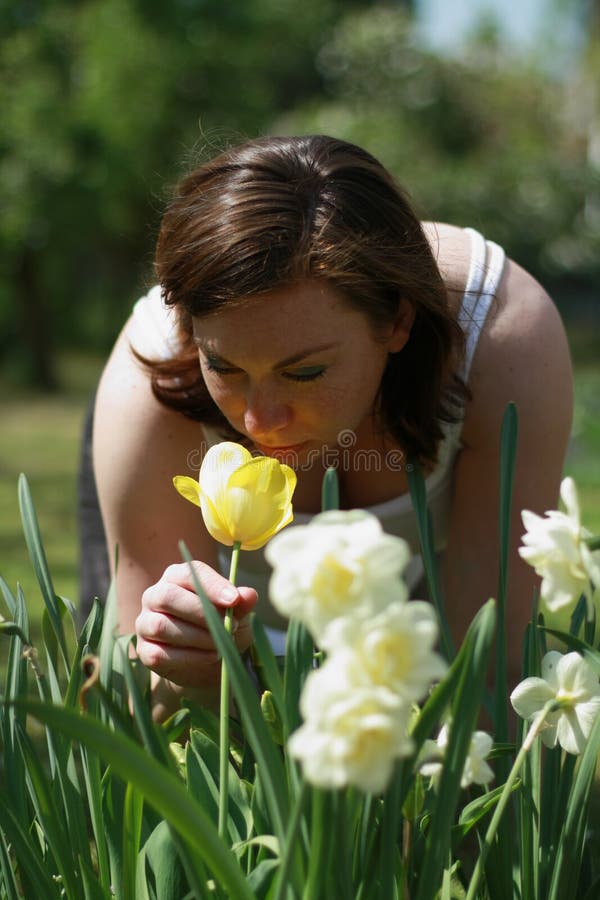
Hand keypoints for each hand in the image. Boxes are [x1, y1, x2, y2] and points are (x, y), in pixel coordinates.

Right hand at [135, 561, 257, 689]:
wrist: (207, 663)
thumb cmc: (221, 627)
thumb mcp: (237, 614)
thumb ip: (241, 603)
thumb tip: (249, 595)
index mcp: (177, 577)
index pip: (190, 572)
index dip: (212, 585)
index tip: (234, 599)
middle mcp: (156, 595)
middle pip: (168, 596)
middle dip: (200, 612)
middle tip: (228, 626)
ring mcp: (146, 623)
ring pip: (162, 626)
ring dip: (196, 637)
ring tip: (221, 645)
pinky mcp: (145, 650)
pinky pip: (159, 653)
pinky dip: (188, 657)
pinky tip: (209, 657)